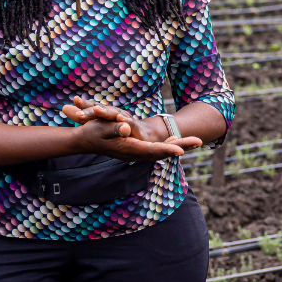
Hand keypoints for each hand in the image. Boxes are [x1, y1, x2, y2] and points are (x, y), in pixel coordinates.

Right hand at [62, 97, 202, 160]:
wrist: (82, 140)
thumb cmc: (91, 132)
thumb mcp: (100, 127)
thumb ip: (113, 128)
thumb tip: (126, 128)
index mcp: (128, 148)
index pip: (152, 150)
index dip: (167, 148)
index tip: (181, 150)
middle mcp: (134, 153)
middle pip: (161, 152)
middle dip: (181, 146)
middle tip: (199, 141)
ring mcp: (135, 152)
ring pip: (160, 151)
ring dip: (176, 146)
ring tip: (194, 142)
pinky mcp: (135, 149)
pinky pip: (155, 149)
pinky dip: (167, 145)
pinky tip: (175, 140)